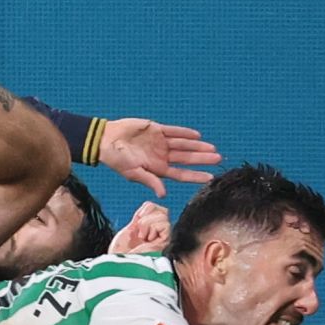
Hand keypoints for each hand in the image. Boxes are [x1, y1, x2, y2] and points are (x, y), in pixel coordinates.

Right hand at [98, 118, 219, 195]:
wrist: (105, 140)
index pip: (181, 173)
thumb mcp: (133, 173)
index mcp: (157, 169)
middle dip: (202, 159)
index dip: (195, 175)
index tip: (210, 177)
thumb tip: (163, 194)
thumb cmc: (116, 160)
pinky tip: (197, 135)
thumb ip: (150, 181)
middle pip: (186, 158)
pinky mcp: (156, 129)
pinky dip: (185, 133)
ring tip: (213, 148)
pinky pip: (174, 131)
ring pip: (183, 144)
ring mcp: (160, 142)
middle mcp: (161, 156)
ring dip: (197, 146)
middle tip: (219, 158)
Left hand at [109, 201, 170, 255]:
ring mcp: (163, 238)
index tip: (136, 220)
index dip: (146, 210)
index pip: (157, 209)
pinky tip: (147, 239)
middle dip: (146, 217)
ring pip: (164, 215)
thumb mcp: (129, 229)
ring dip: (147, 223)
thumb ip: (141, 218)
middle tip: (139, 233)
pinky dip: (153, 228)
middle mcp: (159, 235)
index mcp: (150, 231)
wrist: (120, 264)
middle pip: (163, 211)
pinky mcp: (167, 243)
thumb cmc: (120, 253)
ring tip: (142, 237)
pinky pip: (165, 224)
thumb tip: (150, 205)